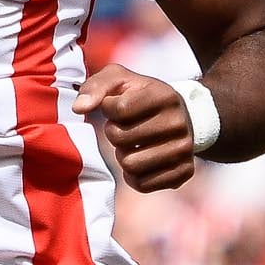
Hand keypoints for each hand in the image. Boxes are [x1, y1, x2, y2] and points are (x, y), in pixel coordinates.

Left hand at [76, 66, 198, 192]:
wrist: (185, 115)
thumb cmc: (142, 96)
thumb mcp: (120, 80)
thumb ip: (95, 87)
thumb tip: (79, 108)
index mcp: (163, 96)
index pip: (119, 109)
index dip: (109, 109)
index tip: (117, 106)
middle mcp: (178, 123)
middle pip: (121, 139)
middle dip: (114, 134)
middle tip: (125, 128)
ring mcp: (184, 149)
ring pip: (131, 165)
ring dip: (123, 156)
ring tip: (132, 145)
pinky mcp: (184, 172)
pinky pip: (143, 184)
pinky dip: (134, 176)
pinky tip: (141, 160)